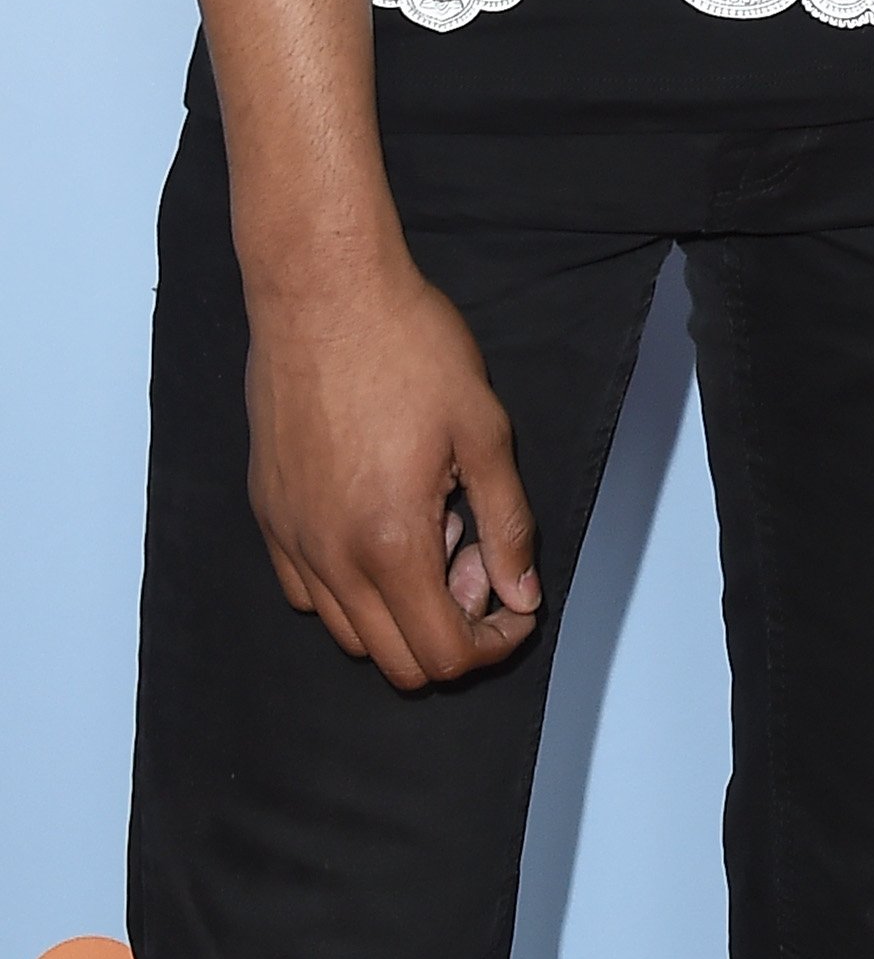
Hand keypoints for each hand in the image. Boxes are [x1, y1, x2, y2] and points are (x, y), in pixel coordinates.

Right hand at [244, 257, 540, 688]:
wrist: (325, 297)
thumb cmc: (410, 350)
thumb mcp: (484, 431)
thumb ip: (507, 524)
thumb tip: (521, 595)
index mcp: (392, 544)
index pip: (442, 654)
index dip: (492, 644)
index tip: (517, 607)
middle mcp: (332, 559)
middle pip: (395, 661)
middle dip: (451, 631)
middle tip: (478, 559)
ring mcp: (292, 542)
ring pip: (348, 634)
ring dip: (401, 611)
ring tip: (435, 532)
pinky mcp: (268, 518)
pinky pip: (309, 594)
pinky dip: (352, 589)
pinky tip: (382, 526)